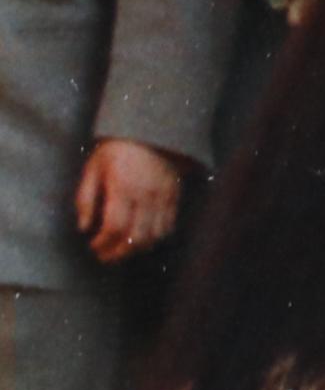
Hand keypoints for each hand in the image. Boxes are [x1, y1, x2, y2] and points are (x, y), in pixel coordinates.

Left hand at [74, 138, 184, 263]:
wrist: (152, 132)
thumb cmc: (116, 150)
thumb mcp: (93, 169)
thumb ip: (86, 199)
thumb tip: (83, 228)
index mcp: (123, 188)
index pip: (115, 227)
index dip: (103, 243)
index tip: (93, 246)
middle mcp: (146, 196)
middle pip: (136, 237)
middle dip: (118, 253)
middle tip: (105, 256)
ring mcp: (164, 198)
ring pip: (154, 237)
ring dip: (137, 249)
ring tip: (123, 250)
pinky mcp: (175, 198)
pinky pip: (168, 227)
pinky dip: (156, 239)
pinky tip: (142, 239)